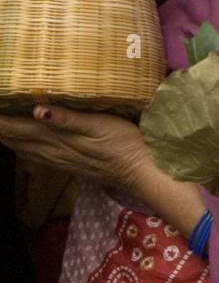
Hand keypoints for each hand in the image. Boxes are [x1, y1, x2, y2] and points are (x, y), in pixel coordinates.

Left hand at [0, 105, 150, 192]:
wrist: (140, 172)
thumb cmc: (124, 143)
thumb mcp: (99, 125)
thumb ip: (68, 119)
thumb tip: (36, 111)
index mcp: (55, 139)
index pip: (14, 129)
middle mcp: (50, 152)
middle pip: (12, 139)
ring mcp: (57, 161)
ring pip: (20, 149)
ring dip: (7, 134)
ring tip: (2, 118)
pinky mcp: (65, 165)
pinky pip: (33, 155)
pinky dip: (20, 143)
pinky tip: (21, 139)